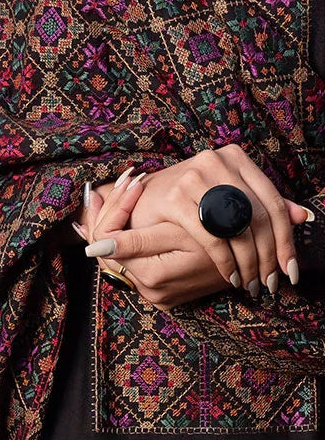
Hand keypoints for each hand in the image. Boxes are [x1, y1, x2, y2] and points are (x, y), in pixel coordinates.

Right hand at [85, 147, 311, 293]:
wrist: (136, 200)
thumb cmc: (182, 201)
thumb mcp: (225, 197)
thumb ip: (261, 204)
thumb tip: (302, 216)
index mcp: (234, 156)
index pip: (271, 202)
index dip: (286, 238)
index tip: (290, 267)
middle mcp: (217, 161)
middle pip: (258, 216)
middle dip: (269, 255)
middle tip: (272, 281)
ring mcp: (195, 178)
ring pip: (238, 228)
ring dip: (249, 262)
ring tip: (252, 283)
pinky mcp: (176, 198)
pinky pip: (212, 237)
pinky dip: (225, 261)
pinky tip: (230, 276)